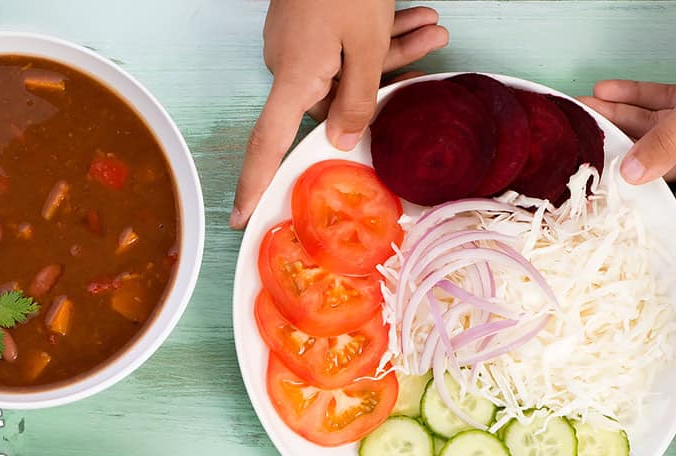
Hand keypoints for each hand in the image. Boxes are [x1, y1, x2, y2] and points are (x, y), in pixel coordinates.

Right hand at [231, 1, 448, 228]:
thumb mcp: (365, 41)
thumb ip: (359, 97)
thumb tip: (344, 140)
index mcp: (294, 78)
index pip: (267, 145)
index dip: (254, 184)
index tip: (241, 216)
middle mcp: (290, 66)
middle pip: (334, 97)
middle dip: (383, 80)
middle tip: (432, 52)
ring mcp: (299, 43)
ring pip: (349, 65)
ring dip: (393, 50)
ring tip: (434, 30)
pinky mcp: (311, 25)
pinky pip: (347, 43)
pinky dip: (380, 34)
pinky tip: (417, 19)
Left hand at [584, 67, 675, 225]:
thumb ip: (671, 141)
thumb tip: (633, 175)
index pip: (670, 208)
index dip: (633, 209)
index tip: (593, 207)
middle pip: (650, 166)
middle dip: (611, 153)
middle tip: (574, 151)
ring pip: (652, 130)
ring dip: (616, 118)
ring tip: (580, 114)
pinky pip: (665, 103)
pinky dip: (637, 94)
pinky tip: (606, 89)